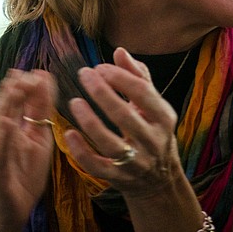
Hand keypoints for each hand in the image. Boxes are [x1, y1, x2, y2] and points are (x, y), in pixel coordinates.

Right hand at [0, 69, 55, 231]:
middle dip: (15, 89)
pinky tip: (7, 123)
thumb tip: (46, 83)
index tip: (41, 72)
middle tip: (26, 72)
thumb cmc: (23, 178)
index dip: (29, 86)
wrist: (9, 215)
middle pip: (5, 107)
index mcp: (7, 128)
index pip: (17, 101)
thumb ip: (41, 115)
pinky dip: (2, 138)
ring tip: (15, 88)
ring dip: (6, 105)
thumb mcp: (38, 142)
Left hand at [65, 47, 180, 197]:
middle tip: (83, 74)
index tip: (100, 67)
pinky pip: (97, 167)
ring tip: (74, 102)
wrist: (160, 180)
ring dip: (90, 121)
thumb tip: (119, 51)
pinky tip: (69, 133)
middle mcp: (152, 141)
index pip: (143, 94)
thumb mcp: (153, 106)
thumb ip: (138, 77)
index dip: (121, 78)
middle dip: (102, 93)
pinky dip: (81, 151)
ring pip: (109, 143)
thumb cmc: (153, 132)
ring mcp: (136, 162)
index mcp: (163, 118)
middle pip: (124, 116)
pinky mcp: (119, 179)